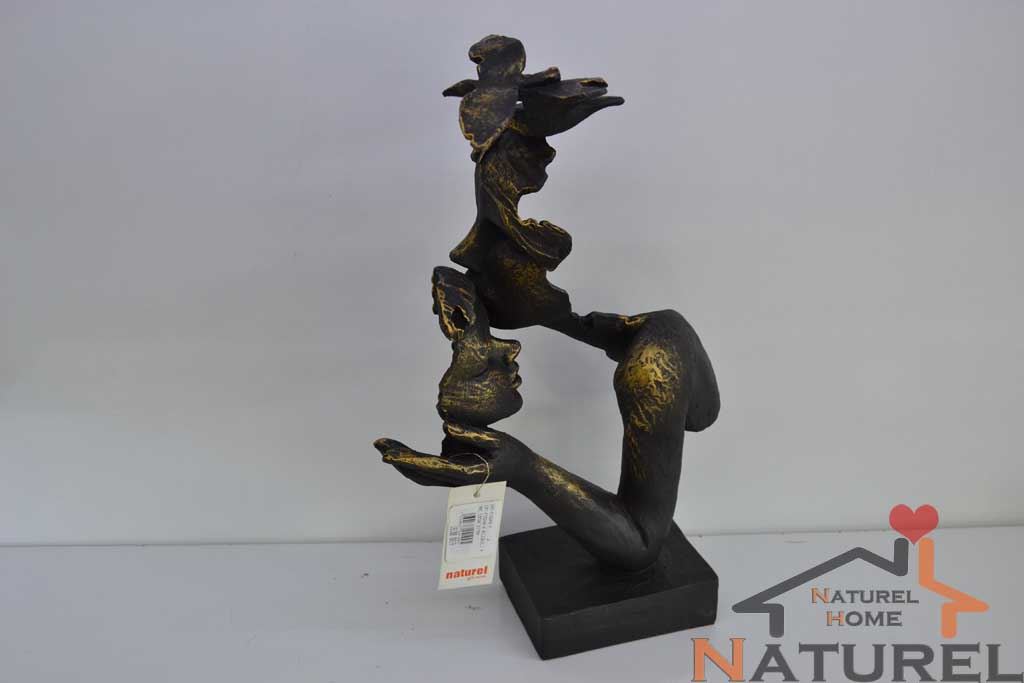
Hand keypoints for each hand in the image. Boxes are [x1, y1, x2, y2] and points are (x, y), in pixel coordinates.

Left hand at [372, 422, 531, 488]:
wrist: (523, 474)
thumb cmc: (512, 455)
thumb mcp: (498, 439)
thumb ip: (473, 434)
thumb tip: (446, 427)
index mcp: (466, 474)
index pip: (431, 467)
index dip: (408, 461)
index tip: (389, 455)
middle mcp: (455, 481)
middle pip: (419, 473)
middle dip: (398, 459)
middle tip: (378, 444)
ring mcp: (453, 480)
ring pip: (421, 474)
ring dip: (402, 459)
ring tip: (384, 443)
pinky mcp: (453, 475)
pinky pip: (428, 470)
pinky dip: (413, 460)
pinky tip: (401, 450)